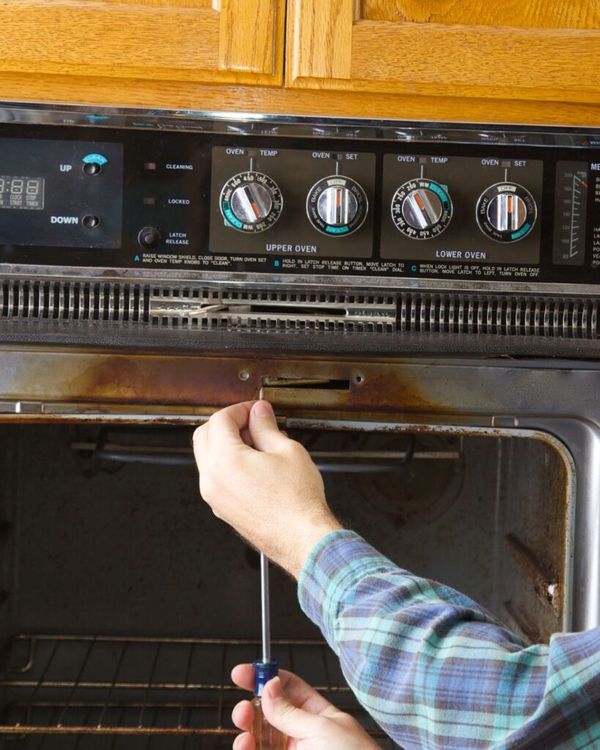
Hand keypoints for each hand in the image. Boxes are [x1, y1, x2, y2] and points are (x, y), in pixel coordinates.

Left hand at [193, 400, 340, 577]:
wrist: (302, 539)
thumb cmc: (297, 501)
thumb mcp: (286, 450)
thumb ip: (266, 426)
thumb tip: (259, 413)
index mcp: (223, 460)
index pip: (219, 420)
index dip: (239, 409)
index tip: (255, 410)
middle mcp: (211, 479)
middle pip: (204, 436)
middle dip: (227, 424)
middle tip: (253, 422)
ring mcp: (214, 497)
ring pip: (207, 458)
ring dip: (226, 444)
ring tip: (259, 444)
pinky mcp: (222, 509)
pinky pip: (216, 477)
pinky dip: (228, 463)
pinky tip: (255, 464)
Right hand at [231, 664, 380, 749]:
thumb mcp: (322, 729)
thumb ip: (291, 712)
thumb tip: (269, 687)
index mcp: (319, 716)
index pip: (289, 688)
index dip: (266, 677)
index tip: (243, 673)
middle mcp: (303, 736)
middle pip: (270, 714)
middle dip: (252, 707)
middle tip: (243, 708)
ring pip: (260, 738)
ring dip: (247, 731)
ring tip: (244, 731)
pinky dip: (247, 749)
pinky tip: (246, 745)